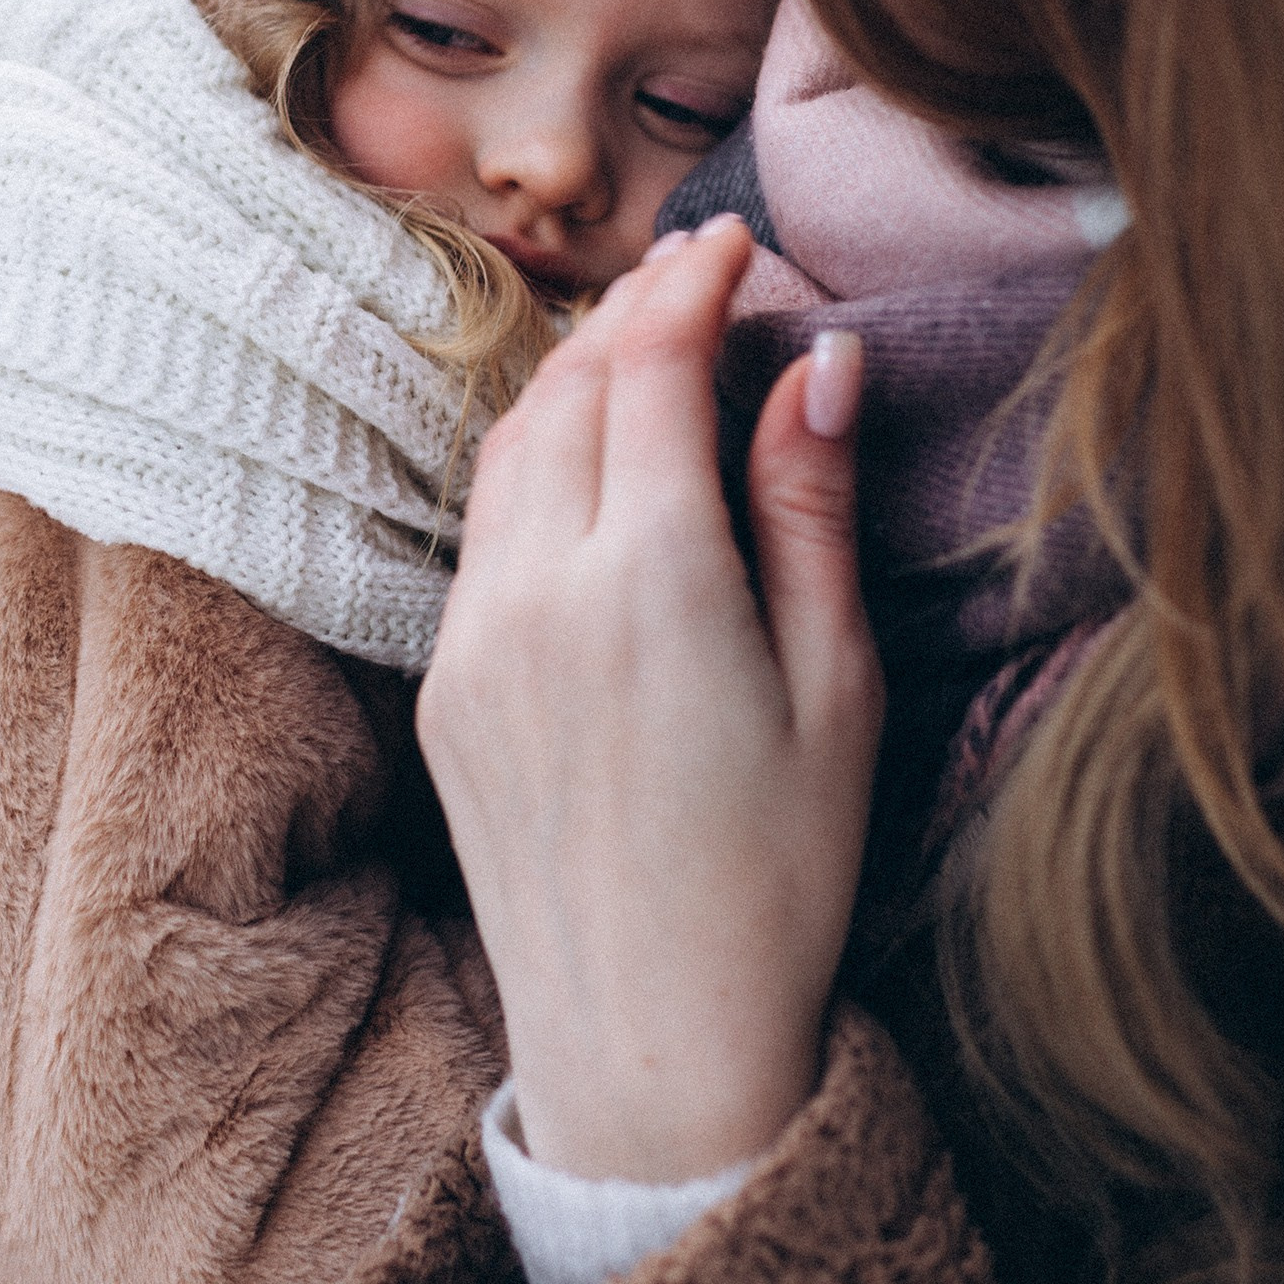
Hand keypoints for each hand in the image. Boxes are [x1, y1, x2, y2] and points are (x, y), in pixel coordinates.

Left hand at [417, 216, 883, 1184]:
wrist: (652, 1041)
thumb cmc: (778, 879)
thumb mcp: (836, 691)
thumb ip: (811, 512)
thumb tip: (819, 366)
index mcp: (652, 580)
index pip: (653, 366)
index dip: (694, 283)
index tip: (735, 243)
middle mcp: (539, 590)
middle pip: (575, 387)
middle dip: (636, 309)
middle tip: (700, 274)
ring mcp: (475, 638)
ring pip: (513, 448)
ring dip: (577, 375)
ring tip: (646, 348)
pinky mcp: (446, 687)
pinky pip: (484, 530)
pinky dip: (537, 461)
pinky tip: (591, 465)